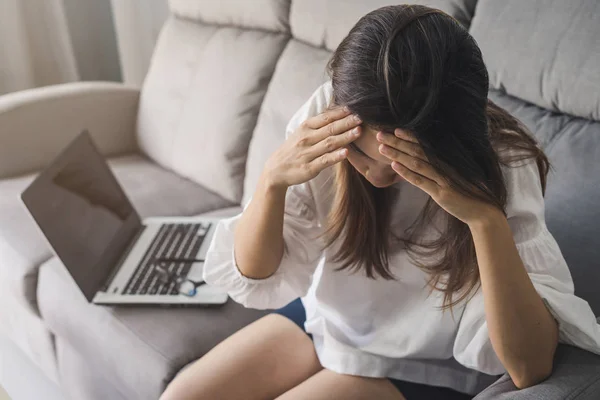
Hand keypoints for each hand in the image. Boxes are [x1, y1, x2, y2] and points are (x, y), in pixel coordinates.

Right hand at [263, 107, 361, 188]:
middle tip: (361, 117)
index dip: (340, 112)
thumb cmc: (293, 149)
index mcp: (305, 128)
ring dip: (345, 137)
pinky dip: (335, 156)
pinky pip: (324, 161)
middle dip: (347, 122)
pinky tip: (346, 153)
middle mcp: (306, 139)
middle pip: (329, 129)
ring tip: (358, 131)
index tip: (354, 107)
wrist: (276, 170)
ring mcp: (308, 153)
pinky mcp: (309, 168)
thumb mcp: (301, 133)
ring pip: (329, 143)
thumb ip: (318, 125)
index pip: (325, 117)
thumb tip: (337, 113)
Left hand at [377, 128, 499, 225]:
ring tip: (381, 147)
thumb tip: (425, 160)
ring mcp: (443, 179)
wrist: (483, 212)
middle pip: (417, 150)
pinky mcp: (441, 193)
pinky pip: (421, 181)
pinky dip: (407, 173)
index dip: (409, 136)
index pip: (425, 144)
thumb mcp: (454, 177)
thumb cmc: (468, 193)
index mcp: (448, 160)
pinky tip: (394, 166)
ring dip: (398, 154)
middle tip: (380, 134)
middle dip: (397, 142)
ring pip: (416, 163)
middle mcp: (445, 166)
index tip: (395, 129)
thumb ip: (442, 168)